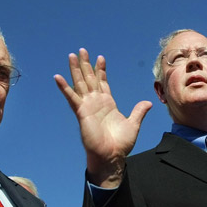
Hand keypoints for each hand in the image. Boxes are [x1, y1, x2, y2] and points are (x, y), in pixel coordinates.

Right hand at [54, 48, 151, 186]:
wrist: (111, 156)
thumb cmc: (120, 144)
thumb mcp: (133, 124)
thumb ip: (139, 112)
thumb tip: (148, 103)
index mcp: (107, 104)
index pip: (103, 82)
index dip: (101, 70)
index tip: (100, 58)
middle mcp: (96, 103)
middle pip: (89, 79)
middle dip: (86, 64)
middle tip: (82, 50)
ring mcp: (88, 106)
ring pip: (80, 83)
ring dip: (76, 69)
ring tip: (72, 56)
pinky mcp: (81, 112)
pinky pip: (72, 98)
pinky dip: (64, 88)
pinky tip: (58, 77)